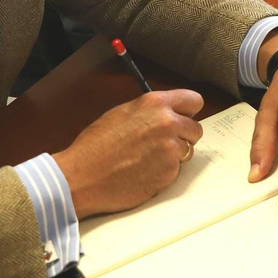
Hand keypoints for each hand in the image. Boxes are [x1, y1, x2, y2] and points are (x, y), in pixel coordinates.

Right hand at [54, 89, 204, 217]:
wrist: (82, 177)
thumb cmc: (95, 146)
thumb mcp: (122, 114)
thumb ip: (150, 111)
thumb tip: (167, 112)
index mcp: (155, 104)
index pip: (194, 101)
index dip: (188, 111)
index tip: (185, 117)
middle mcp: (168, 123)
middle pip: (195, 129)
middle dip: (183, 136)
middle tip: (162, 144)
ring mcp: (171, 149)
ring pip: (187, 151)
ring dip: (174, 156)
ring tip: (147, 159)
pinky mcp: (170, 172)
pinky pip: (176, 170)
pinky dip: (164, 172)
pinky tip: (143, 172)